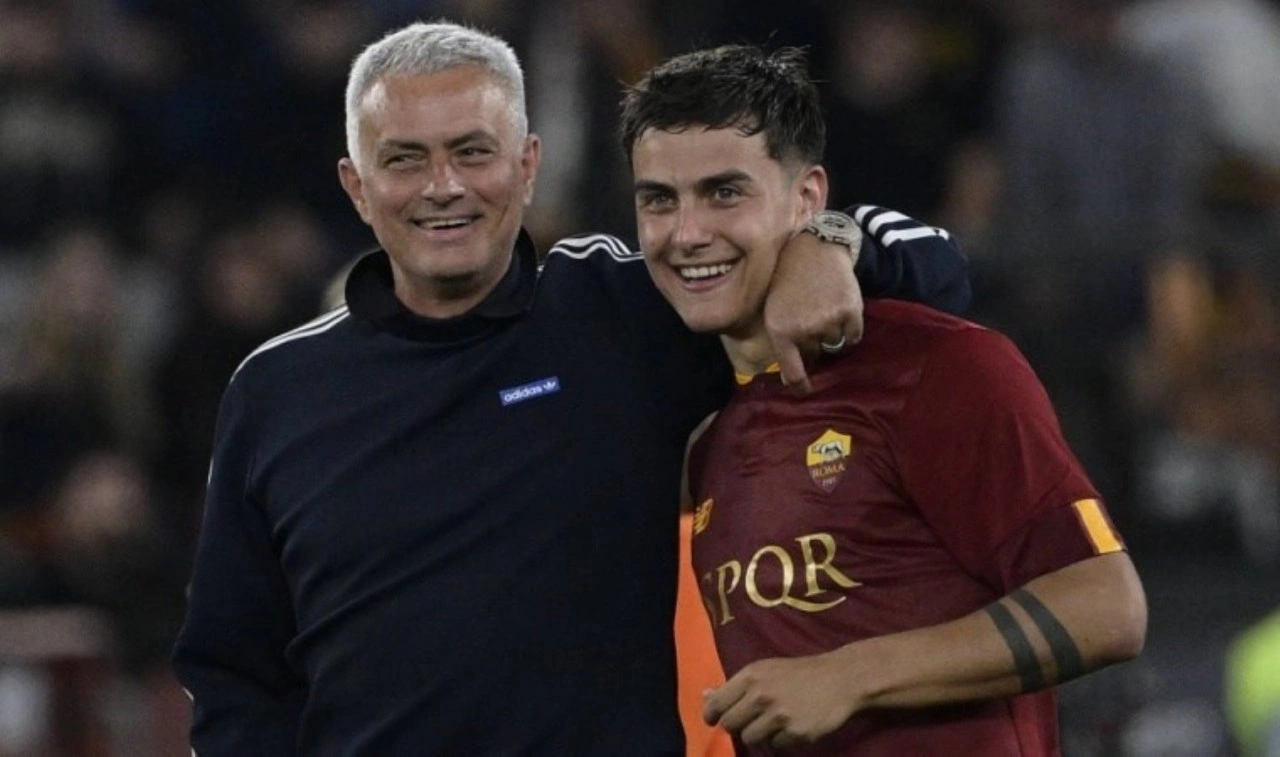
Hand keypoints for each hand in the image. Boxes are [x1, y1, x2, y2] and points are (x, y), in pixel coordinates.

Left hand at [703, 651, 861, 748]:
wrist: (840, 679)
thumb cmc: (798, 673)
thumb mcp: (765, 670)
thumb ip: (735, 685)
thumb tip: (705, 695)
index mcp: (751, 676)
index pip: (716, 704)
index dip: (711, 715)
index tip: (714, 719)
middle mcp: (761, 695)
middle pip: (730, 724)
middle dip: (737, 725)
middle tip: (750, 719)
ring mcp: (778, 715)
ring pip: (749, 738)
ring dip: (758, 733)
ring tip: (773, 721)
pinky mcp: (796, 733)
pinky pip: (774, 745)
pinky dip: (781, 739)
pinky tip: (792, 725)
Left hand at [763, 229, 863, 393]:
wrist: (815, 249)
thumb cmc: (788, 280)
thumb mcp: (773, 310)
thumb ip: (782, 342)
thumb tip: (790, 380)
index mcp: (780, 331)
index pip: (793, 372)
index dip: (800, 386)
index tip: (805, 391)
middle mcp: (804, 330)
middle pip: (816, 356)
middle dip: (814, 345)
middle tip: (812, 319)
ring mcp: (829, 321)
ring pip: (835, 345)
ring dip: (832, 334)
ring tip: (824, 308)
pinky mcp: (851, 312)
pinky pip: (854, 336)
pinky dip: (850, 328)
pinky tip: (840, 308)